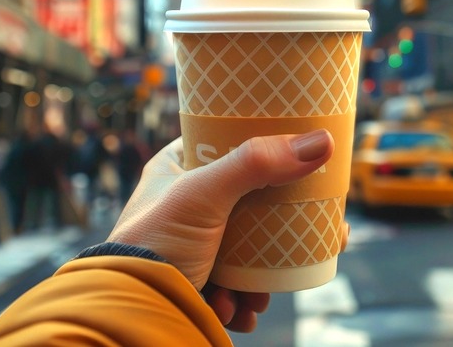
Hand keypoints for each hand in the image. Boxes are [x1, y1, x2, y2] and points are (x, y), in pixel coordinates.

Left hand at [107, 129, 349, 331]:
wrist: (131, 310)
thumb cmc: (154, 244)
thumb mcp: (204, 195)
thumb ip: (257, 164)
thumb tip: (321, 142)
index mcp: (174, 171)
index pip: (222, 146)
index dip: (258, 150)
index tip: (291, 155)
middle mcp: (182, 206)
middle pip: (246, 203)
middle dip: (273, 225)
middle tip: (300, 233)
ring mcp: (189, 246)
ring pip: (245, 250)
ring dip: (260, 274)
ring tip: (261, 291)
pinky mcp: (195, 282)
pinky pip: (232, 288)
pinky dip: (242, 300)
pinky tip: (241, 309)